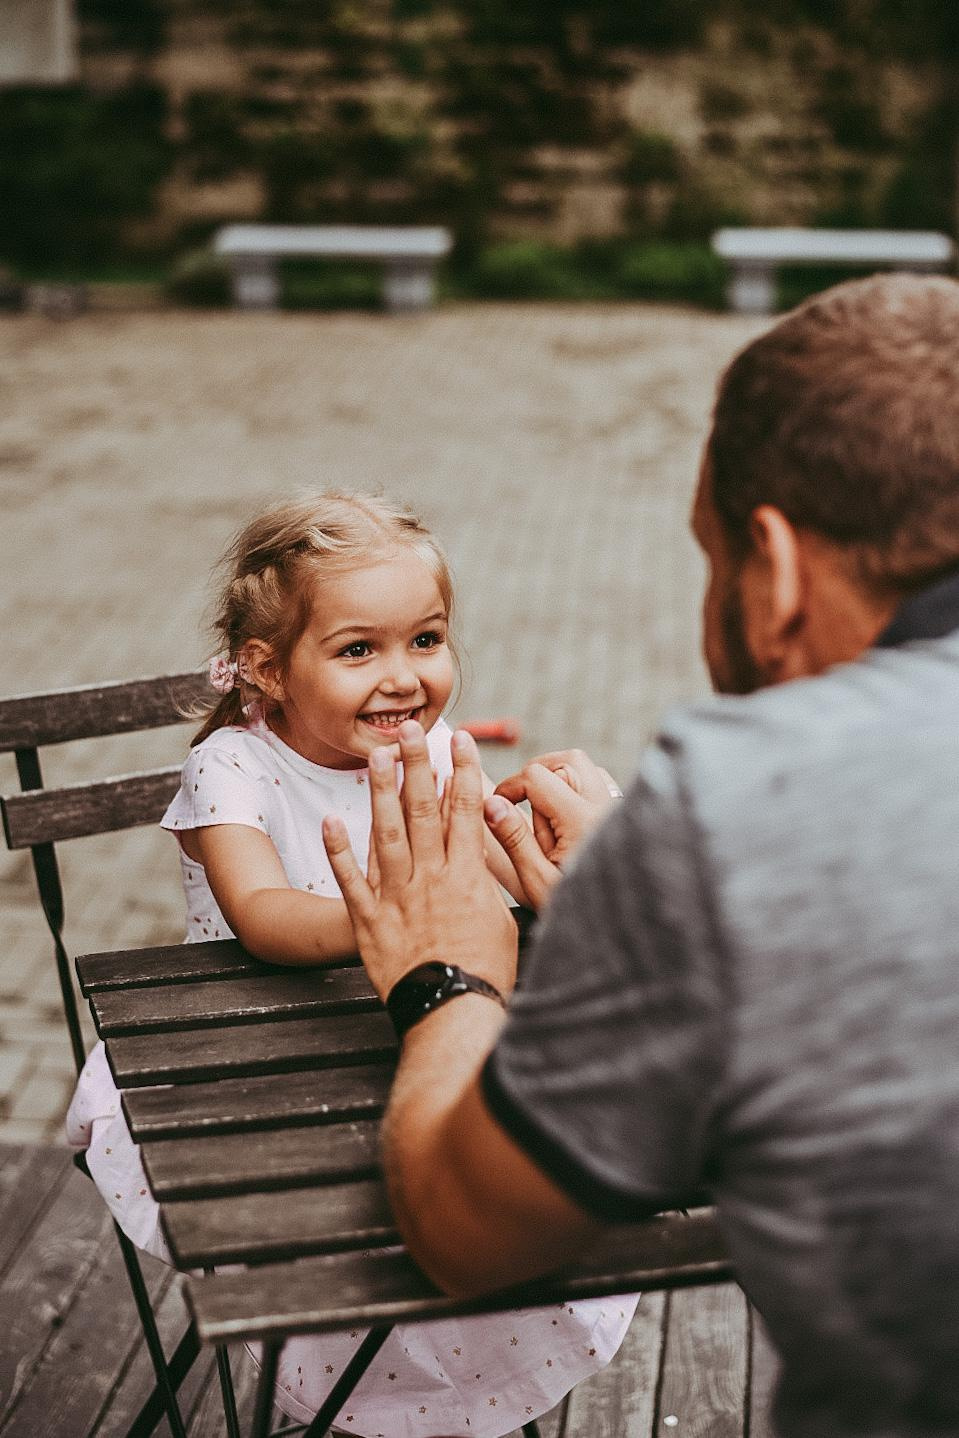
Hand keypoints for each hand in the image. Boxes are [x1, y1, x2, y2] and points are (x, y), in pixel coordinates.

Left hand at [324, 722, 518, 1001]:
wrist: (452, 1013)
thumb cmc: (487, 973)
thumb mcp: (504, 920)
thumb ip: (491, 882)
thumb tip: (492, 852)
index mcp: (467, 877)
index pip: (465, 812)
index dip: (463, 772)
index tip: (459, 741)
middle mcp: (430, 878)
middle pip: (423, 810)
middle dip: (416, 765)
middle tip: (406, 730)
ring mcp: (397, 897)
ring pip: (386, 834)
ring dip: (378, 792)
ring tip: (374, 756)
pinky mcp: (370, 921)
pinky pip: (350, 881)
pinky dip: (339, 851)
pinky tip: (331, 821)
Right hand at [485, 749, 620, 910]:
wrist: (621, 928)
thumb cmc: (578, 909)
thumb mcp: (537, 879)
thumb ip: (514, 838)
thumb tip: (491, 803)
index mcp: (581, 821)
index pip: (537, 777)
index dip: (510, 786)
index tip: (498, 805)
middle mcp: (605, 806)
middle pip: (565, 761)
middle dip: (537, 777)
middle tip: (523, 805)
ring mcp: (618, 807)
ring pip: (585, 766)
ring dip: (558, 778)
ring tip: (544, 812)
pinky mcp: (622, 814)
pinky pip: (600, 781)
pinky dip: (578, 786)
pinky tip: (566, 814)